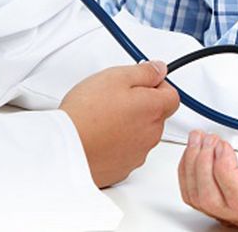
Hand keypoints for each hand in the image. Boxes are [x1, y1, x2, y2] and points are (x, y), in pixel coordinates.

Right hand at [60, 61, 179, 187]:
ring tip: (102, 118)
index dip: (157, 86)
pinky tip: (99, 136)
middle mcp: (151, 135)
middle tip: (114, 99)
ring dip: (129, 125)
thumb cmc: (87, 113)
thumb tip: (159, 69)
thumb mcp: (116, 76)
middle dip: (141, 105)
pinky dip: (117, 144)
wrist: (66, 147)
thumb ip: (144, 71)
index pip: (172, 96)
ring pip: (141, 134)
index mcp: (153, 109)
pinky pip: (126, 152)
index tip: (141, 83)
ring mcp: (138, 154)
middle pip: (156, 116)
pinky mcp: (122, 169)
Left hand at [179, 130, 237, 228]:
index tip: (223, 145)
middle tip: (209, 138)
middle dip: (202, 165)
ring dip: (191, 165)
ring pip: (199, 198)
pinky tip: (197, 149)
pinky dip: (189, 170)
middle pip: (212, 201)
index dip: (223, 171)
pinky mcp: (226, 199)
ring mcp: (237, 208)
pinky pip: (196, 193)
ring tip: (200, 138)